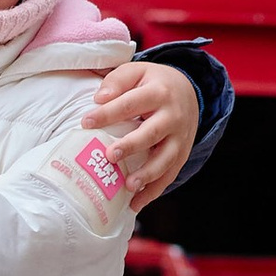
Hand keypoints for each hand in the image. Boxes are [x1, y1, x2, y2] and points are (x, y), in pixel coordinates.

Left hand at [86, 60, 199, 205]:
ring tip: (128, 186)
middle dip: (132, 146)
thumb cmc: (153, 83)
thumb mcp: (137, 71)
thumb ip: (117, 81)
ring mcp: (180, 138)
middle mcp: (173, 116)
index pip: (132, 103)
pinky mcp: (182, 154)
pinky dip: (154, 191)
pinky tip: (136, 203)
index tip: (86, 122)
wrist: (190, 91)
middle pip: (152, 133)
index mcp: (159, 92)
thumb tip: (99, 99)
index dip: (109, 112)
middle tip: (110, 156)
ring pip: (166, 159)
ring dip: (148, 174)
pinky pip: (170, 175)